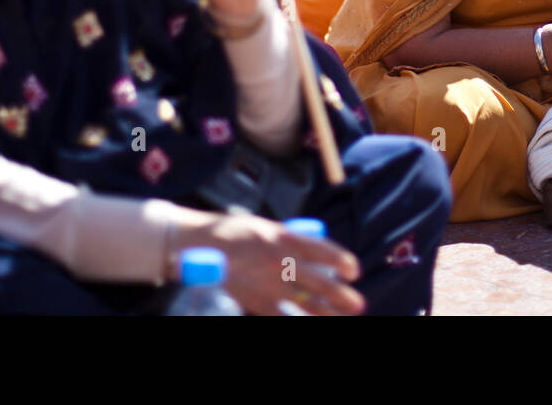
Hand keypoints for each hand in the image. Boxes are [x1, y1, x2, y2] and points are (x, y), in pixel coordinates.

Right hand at [168, 212, 364, 315]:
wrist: (193, 246)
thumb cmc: (232, 233)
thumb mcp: (263, 228)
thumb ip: (287, 240)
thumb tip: (315, 254)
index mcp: (281, 236)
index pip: (320, 249)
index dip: (340, 260)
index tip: (355, 271)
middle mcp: (278, 260)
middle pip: (318, 281)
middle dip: (340, 295)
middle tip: (358, 304)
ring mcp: (266, 282)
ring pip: (304, 303)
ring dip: (326, 313)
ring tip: (342, 319)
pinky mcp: (253, 300)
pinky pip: (280, 317)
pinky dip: (296, 322)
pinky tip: (306, 324)